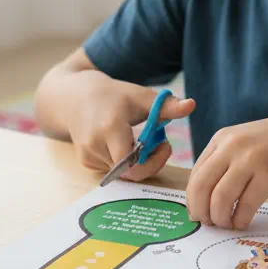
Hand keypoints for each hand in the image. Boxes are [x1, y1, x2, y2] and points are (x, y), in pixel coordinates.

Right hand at [67, 73, 195, 180]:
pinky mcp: (85, 162)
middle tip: (159, 144)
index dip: (153, 161)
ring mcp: (88, 156)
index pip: (132, 164)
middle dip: (150, 162)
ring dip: (138, 162)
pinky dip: (124, 162)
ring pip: (122, 173)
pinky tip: (126, 144)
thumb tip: (192, 105)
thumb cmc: (114, 95)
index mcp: (110, 127)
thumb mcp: (141, 96)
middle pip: (130, 172)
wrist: (75, 97)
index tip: (165, 144)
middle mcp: (95, 145)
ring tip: (142, 141)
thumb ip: (167, 105)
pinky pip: (113, 171)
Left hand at [186, 109, 267, 229]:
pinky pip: (246, 206)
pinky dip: (240, 220)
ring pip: (220, 199)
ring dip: (220, 219)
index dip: (193, 200)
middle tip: (208, 224)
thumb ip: (228, 161)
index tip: (198, 214)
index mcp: (223, 138)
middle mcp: (233, 146)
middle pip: (201, 187)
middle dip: (201, 212)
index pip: (195, 174)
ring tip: (228, 224)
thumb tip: (207, 197)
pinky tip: (244, 222)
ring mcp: (251, 159)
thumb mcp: (249, 142)